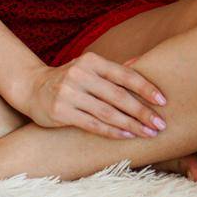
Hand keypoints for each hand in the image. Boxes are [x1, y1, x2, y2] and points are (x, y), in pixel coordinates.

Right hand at [19, 52, 168, 139]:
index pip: (125, 75)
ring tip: (148, 133)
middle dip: (142, 111)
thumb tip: (143, 62)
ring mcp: (69, 93)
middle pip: (118, 96)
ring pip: (107, 112)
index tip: (163, 101)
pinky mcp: (61, 111)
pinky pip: (92, 124)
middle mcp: (80, 74)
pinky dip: (112, 131)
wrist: (32, 88)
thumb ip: (114, 69)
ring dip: (131, 125)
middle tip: (161, 124)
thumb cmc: (69, 79)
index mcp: (92, 61)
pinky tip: (127, 136)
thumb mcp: (89, 67)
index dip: (146, 88)